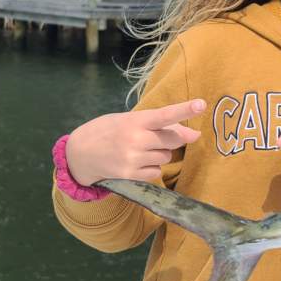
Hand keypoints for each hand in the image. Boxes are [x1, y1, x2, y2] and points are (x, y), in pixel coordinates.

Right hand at [65, 98, 205, 185]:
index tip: (202, 104)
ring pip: (166, 156)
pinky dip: (151, 167)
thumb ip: (160, 125)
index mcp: (135, 121)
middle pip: (173, 139)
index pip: (165, 115)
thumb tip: (194, 135)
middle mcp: (135, 140)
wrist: (79, 154)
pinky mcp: (131, 175)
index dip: (185, 109)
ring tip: (139, 149)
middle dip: (171, 138)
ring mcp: (133, 159)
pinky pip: (156, 171)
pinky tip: (135, 161)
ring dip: (160, 153)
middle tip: (153, 136)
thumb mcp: (129, 120)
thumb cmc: (108, 131)